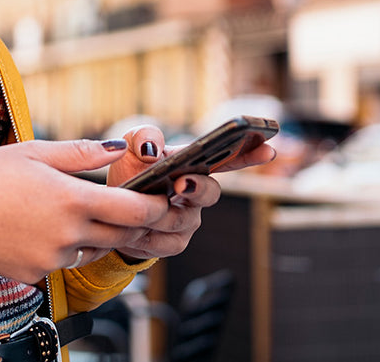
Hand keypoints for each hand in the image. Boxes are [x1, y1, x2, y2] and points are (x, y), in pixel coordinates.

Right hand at [0, 139, 172, 282]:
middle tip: (135, 206)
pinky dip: (64, 247)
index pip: (134, 210)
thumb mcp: (34, 152)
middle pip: (121, 235)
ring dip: (96, 234)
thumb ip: (81, 153)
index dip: (155, 205)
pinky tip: (41, 228)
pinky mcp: (35, 276)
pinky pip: (63, 262)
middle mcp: (67, 235)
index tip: (163, 198)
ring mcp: (51, 260)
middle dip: (134, 222)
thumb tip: (118, 148)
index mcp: (71, 200)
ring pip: (92, 249)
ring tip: (76, 211)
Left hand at [103, 125, 276, 261]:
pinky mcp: (175, 242)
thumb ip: (143, 136)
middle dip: (198, 187)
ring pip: (185, 220)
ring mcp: (189, 220)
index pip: (228, 160)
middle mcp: (197, 193)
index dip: (249, 155)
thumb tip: (152, 149)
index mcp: (194, 165)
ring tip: (147, 204)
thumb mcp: (132, 146)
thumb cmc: (132, 172)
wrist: (111, 208)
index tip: (268, 149)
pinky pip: (166, 242)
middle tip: (181, 182)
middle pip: (210, 192)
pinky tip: (137, 228)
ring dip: (163, 213)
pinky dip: (149, 235)